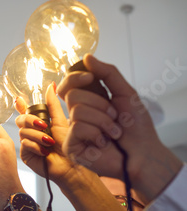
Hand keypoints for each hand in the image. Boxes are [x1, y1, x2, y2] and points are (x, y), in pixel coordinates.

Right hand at [15, 82, 82, 186]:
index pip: (25, 111)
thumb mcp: (60, 121)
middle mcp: (31, 132)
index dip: (20, 105)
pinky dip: (36, 146)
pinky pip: (24, 144)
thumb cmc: (69, 144)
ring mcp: (27, 143)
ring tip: (50, 142)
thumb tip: (51, 85)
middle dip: (31, 120)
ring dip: (37, 136)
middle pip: (20, 119)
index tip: (20, 100)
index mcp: (38, 123)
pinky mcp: (26, 155)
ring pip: (22, 132)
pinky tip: (45, 152)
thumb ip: (52, 104)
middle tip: (44, 125)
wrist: (71, 165)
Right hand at [57, 55, 181, 200]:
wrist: (143, 153)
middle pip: (72, 95)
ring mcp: (72, 131)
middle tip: (114, 116)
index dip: (75, 77)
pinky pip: (77, 128)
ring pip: (77, 111)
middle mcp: (77, 115)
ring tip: (113, 132)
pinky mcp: (71, 146)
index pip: (68, 84)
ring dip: (103, 121)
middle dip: (99, 104)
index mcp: (87, 101)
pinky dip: (97, 133)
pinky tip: (103, 143)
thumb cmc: (136, 128)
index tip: (91, 77)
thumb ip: (107, 73)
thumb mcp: (125, 93)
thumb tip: (86, 57)